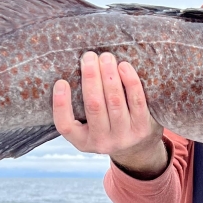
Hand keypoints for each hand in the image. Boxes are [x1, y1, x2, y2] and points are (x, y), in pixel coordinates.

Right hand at [53, 51, 167, 177]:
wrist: (138, 146)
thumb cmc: (107, 126)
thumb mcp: (87, 126)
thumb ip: (78, 107)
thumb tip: (72, 69)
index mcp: (82, 141)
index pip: (65, 126)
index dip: (61, 104)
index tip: (61, 82)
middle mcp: (102, 142)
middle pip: (94, 106)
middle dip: (90, 78)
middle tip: (89, 56)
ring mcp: (123, 136)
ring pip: (115, 102)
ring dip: (109, 76)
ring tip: (106, 57)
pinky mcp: (142, 128)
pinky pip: (136, 101)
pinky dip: (130, 82)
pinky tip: (124, 67)